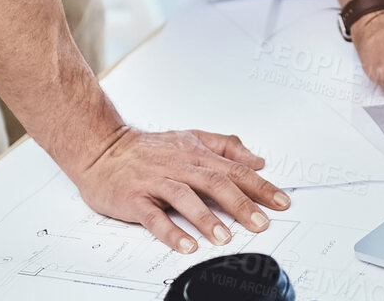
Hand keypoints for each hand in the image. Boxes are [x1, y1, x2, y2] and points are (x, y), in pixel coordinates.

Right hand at [73, 126, 290, 253]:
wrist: (101, 147)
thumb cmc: (148, 149)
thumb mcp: (190, 138)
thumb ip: (225, 147)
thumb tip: (257, 160)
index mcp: (196, 154)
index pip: (235, 169)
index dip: (260, 186)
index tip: (282, 202)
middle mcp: (180, 166)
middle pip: (216, 182)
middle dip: (241, 204)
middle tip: (261, 223)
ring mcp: (156, 181)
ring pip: (186, 197)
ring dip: (207, 218)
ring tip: (225, 238)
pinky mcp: (135, 197)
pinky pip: (153, 216)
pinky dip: (170, 231)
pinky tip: (186, 245)